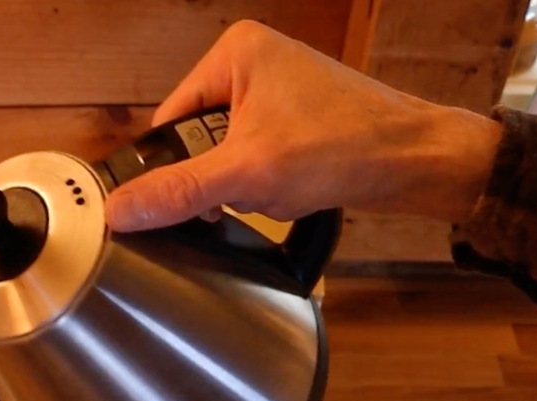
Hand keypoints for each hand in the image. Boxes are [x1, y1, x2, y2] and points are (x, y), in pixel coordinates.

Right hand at [105, 21, 503, 231]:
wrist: (417, 163)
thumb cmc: (345, 146)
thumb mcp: (248, 172)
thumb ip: (179, 191)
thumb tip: (120, 211)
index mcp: (234, 52)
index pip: (169, 120)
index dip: (178, 166)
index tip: (202, 193)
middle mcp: (253, 63)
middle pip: (198, 141)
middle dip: (223, 178)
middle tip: (254, 187)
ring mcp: (276, 92)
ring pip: (227, 158)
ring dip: (248, 186)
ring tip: (282, 187)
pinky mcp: (296, 121)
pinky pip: (256, 162)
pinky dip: (270, 186)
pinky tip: (296, 189)